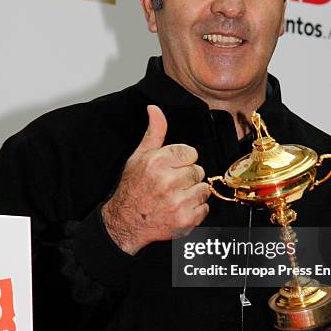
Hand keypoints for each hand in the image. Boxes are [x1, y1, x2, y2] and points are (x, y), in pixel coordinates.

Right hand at [102, 105, 209, 253]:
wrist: (125, 222)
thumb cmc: (133, 188)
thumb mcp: (139, 156)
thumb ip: (154, 132)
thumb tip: (154, 109)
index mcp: (157, 162)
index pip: (191, 153)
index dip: (182, 161)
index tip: (172, 169)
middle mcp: (167, 181)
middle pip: (198, 171)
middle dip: (187, 178)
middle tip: (171, 185)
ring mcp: (177, 202)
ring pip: (203, 190)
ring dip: (193, 194)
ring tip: (175, 198)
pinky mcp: (185, 220)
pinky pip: (204, 208)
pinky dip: (195, 211)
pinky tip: (179, 210)